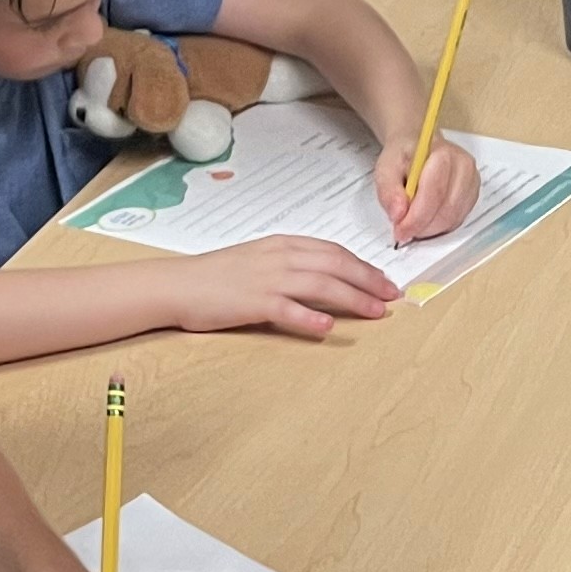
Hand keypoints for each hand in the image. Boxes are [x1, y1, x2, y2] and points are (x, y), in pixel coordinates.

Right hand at [170, 236, 401, 338]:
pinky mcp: (253, 302)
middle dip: (369, 280)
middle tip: (393, 296)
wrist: (177, 285)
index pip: (333, 251)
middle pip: (335, 265)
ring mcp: (267, 279)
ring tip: (377, 312)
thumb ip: (289, 266)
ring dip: (353, 298)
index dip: (363, 266)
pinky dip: (310, 317)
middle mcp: (280, 258)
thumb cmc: (216, 277)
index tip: (384, 280)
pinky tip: (329, 326)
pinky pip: (287, 309)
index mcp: (282, 245)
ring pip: (321, 284)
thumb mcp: (258, 261)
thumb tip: (322, 278)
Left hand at [378, 132, 480, 244]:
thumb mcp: (386, 167)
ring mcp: (471, 183)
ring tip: (412, 223)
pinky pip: (457, 221)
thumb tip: (398, 215)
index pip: (434, 194)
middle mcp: (464, 168)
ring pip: (453, 219)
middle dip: (422, 227)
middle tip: (403, 231)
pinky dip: (439, 227)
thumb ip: (389, 191)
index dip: (416, 218)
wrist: (418, 147)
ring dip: (430, 229)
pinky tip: (425, 220)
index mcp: (444, 155)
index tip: (400, 231)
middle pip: (447, 210)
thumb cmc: (404, 156)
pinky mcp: (472, 196)